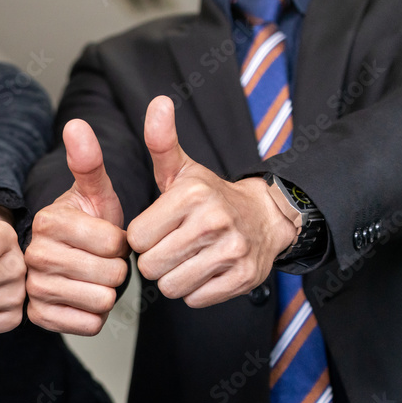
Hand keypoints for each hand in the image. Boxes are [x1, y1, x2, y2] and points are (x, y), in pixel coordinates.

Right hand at [25, 119, 128, 335]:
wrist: (75, 264)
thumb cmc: (90, 226)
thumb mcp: (96, 193)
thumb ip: (89, 161)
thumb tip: (75, 123)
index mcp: (48, 220)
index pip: (111, 242)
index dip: (122, 243)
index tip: (109, 238)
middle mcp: (33, 254)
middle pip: (109, 274)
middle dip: (118, 269)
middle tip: (105, 261)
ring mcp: (33, 288)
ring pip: (101, 301)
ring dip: (109, 292)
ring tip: (96, 278)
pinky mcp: (39, 317)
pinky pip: (89, 324)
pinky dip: (96, 316)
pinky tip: (86, 299)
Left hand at [127, 96, 296, 307]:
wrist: (265, 217)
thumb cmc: (210, 197)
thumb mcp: (182, 169)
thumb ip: (161, 142)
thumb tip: (158, 102)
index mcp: (193, 195)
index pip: (136, 238)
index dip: (142, 238)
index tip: (158, 228)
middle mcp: (214, 222)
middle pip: (151, 266)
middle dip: (155, 260)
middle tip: (172, 246)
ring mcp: (233, 252)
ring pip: (171, 286)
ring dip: (173, 277)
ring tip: (187, 258)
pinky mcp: (244, 279)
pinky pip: (195, 299)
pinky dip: (195, 290)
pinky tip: (205, 270)